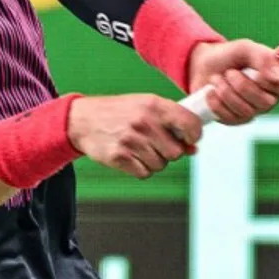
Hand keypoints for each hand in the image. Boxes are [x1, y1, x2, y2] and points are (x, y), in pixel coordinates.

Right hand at [67, 94, 203, 178]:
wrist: (84, 119)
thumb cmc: (119, 112)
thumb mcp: (146, 107)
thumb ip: (172, 123)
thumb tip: (193, 148)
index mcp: (154, 105)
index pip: (190, 124)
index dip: (194, 135)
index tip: (190, 139)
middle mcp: (144, 122)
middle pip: (176, 152)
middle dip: (170, 152)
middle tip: (157, 143)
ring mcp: (131, 140)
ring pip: (161, 165)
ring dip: (154, 160)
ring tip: (140, 147)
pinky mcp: (119, 157)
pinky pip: (144, 173)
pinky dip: (141, 168)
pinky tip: (131, 156)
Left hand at [186, 40, 278, 124]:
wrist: (203, 66)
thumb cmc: (229, 56)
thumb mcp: (246, 49)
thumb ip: (264, 58)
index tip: (262, 75)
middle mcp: (271, 96)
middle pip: (267, 102)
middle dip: (243, 86)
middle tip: (230, 72)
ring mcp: (254, 110)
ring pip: (247, 110)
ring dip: (227, 91)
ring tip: (218, 79)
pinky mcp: (237, 119)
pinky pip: (230, 117)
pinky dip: (217, 102)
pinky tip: (211, 91)